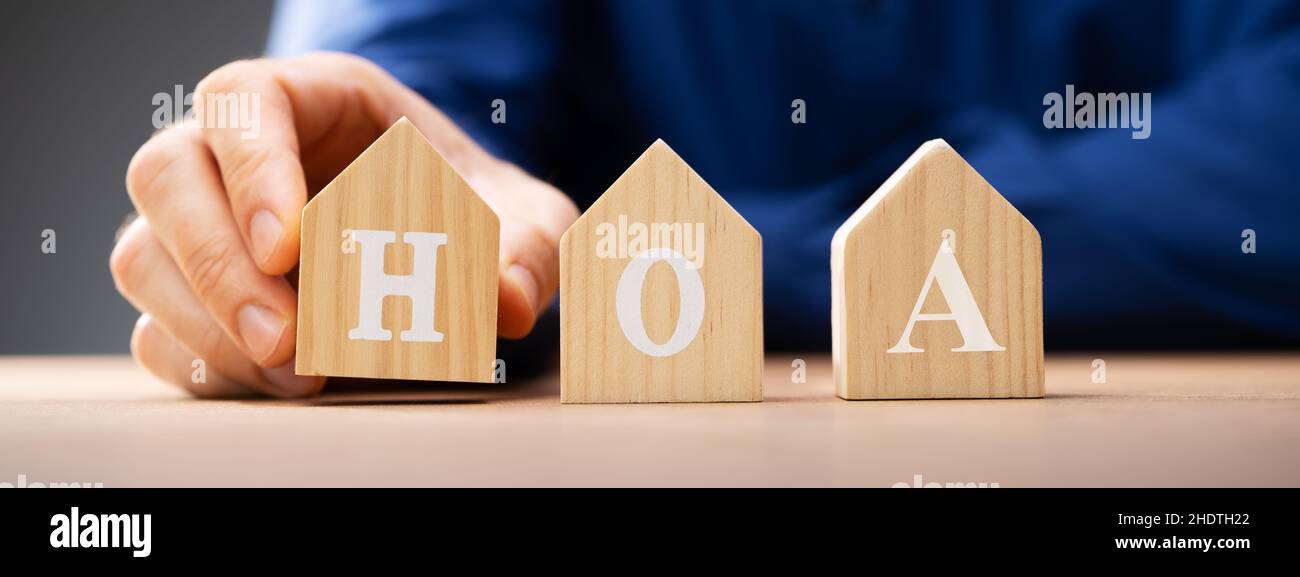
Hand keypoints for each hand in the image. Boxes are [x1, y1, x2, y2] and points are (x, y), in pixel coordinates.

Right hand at [111, 52, 578, 397]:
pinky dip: (205, 366)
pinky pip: (155, 329)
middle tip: (288, 340)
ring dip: (208, 325)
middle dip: (218, 266)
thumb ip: (527, 248)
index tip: (288, 247)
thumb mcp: (524, 216)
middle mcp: (235, 154)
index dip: (252, 169)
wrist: (449, 242)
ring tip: (298, 376)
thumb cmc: (474, 208)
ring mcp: (203, 224)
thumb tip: (506, 300)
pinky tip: (274, 388)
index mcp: (311, 100)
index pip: (242, 101)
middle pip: (166, 175)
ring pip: (144, 257)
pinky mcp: (193, 297)